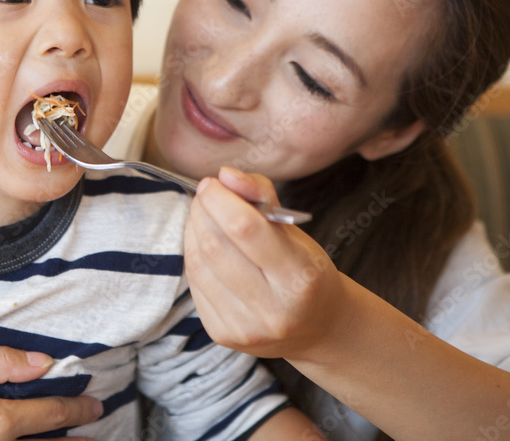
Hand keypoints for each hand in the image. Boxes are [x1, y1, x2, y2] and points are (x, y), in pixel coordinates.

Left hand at [184, 168, 350, 361]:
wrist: (316, 329)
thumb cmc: (305, 271)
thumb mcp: (297, 231)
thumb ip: (261, 196)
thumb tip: (224, 175)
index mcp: (300, 278)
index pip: (246, 229)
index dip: (220, 199)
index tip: (213, 182)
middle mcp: (272, 309)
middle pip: (215, 246)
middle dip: (203, 210)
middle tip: (207, 195)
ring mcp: (245, 327)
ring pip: (198, 263)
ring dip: (193, 229)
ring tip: (204, 216)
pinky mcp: (221, 334)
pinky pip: (194, 283)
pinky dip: (192, 255)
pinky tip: (203, 244)